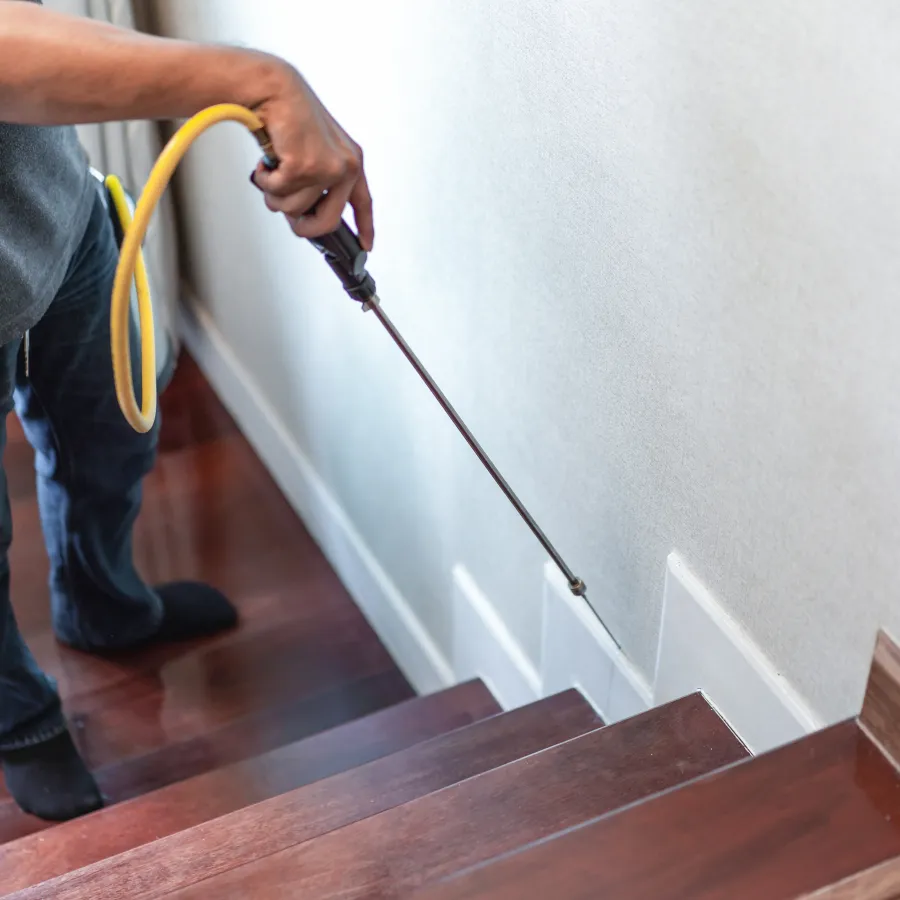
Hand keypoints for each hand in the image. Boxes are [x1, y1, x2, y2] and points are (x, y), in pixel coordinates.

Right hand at [249, 63, 373, 249]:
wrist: (275, 89)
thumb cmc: (289, 119)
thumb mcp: (313, 153)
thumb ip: (318, 183)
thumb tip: (306, 216)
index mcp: (352, 162)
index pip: (363, 203)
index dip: (365, 228)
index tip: (366, 247)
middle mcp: (346, 166)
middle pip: (326, 223)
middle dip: (302, 227)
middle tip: (290, 217)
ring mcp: (328, 168)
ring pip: (295, 209)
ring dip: (276, 195)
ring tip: (273, 171)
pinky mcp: (305, 167)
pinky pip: (278, 194)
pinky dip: (265, 180)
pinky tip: (267, 162)